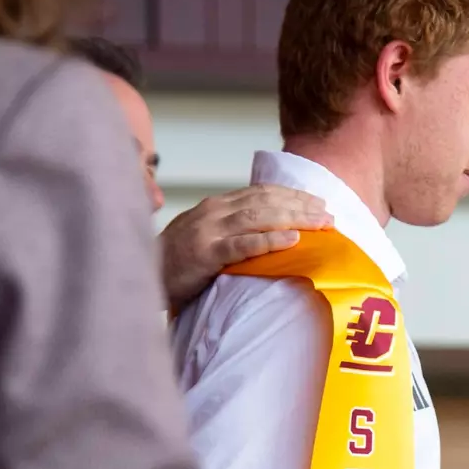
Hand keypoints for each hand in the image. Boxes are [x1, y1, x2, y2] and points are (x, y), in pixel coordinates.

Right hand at [159, 184, 329, 309]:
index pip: (260, 192)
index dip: (291, 195)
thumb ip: (229, 229)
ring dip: (295, 219)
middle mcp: (214, 212)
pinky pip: (243, 245)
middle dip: (300, 206)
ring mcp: (208, 232)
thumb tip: (265, 231)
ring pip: (259, 218)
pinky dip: (270, 241)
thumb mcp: (203, 237)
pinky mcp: (205, 255)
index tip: (318, 202)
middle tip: (329, 214)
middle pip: (265, 201)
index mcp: (215, 206)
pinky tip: (293, 241)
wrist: (138, 276)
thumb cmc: (174, 263)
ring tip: (321, 224)